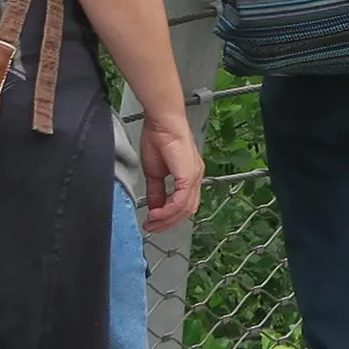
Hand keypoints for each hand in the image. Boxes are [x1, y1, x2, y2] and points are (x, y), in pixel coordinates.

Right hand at [139, 116, 203, 232]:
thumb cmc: (159, 138)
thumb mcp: (155, 172)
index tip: (153, 222)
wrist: (162, 122)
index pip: (184, 204)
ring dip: (167, 219)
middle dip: (168, 223)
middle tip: (152, 227)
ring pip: (185, 209)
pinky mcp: (189, 175)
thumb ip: (156, 191)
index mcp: (189, 175)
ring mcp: (194, 176)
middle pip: (187, 210)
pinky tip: (156, 213)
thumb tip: (154, 207)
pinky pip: (181, 201)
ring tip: (152, 222)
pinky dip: (168, 211)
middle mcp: (196, 176)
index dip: (169, 217)